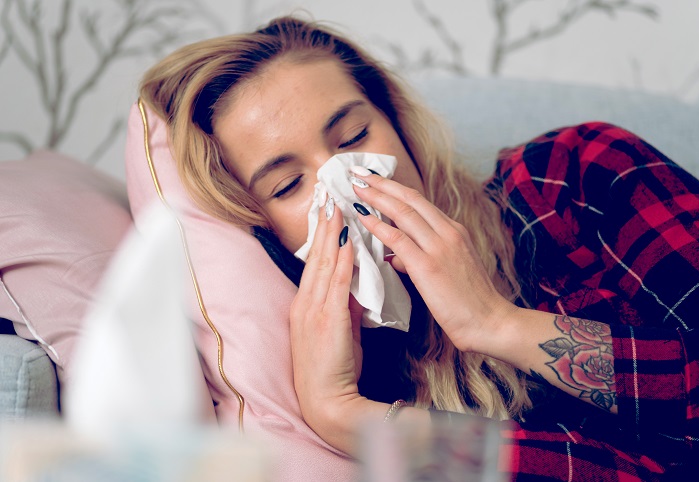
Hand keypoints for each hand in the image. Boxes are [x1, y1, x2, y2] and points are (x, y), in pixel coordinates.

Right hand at [289, 199, 364, 436]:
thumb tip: (358, 284)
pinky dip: (341, 259)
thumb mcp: (340, 331)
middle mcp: (305, 303)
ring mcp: (313, 310)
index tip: (328, 210)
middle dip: (322, 224)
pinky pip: (336, 283)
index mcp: (306, 305)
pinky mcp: (326, 319)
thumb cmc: (332, 370)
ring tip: (336, 206)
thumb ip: (346, 305)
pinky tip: (347, 240)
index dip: (320, 235)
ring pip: (323, 263)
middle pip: (315, 256)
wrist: (326, 402)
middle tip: (329, 194)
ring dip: (331, 233)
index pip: (314, 263)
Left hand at [352, 172, 517, 353]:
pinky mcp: (428, 266)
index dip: (395, 188)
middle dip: (381, 183)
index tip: (375, 178)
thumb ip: (422, 258)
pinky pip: (397, 239)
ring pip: (402, 212)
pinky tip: (362, 216)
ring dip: (375, 196)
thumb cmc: (470, 301)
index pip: (420, 201)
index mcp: (454, 231)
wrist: (490, 322)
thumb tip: (398, 257)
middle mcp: (448, 232)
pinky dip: (377, 225)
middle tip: (358, 172)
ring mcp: (439, 247)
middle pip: (409, 198)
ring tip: (355, 186)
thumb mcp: (449, 270)